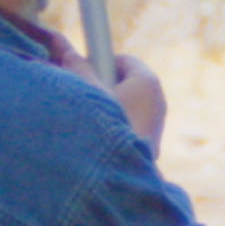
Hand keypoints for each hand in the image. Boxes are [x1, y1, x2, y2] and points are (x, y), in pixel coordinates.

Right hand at [38, 28, 166, 153]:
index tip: (85, 78)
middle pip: (126, 82)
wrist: (121, 176)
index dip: (101, 64)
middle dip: (104, 87)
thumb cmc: (104, 127)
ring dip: (110, 109)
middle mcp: (158, 99)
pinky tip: (103, 139)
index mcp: (147, 82)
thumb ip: (78, 69)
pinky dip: (118, 126)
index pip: (123, 60)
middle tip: (85, 100)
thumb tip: (66, 50)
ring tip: (92, 123)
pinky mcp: (153, 142)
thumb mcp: (87, 92)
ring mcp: (157, 122)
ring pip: (128, 104)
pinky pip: (132, 123)